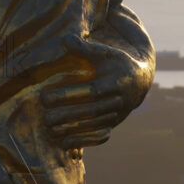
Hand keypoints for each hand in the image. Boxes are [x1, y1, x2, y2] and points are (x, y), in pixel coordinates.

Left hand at [42, 34, 143, 149]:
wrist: (139, 81)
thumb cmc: (115, 62)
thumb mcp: (104, 52)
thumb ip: (85, 48)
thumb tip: (65, 39)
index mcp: (116, 81)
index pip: (90, 91)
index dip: (67, 95)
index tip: (45, 97)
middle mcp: (119, 101)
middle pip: (91, 111)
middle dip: (66, 115)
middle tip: (44, 117)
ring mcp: (118, 115)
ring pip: (94, 126)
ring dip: (71, 130)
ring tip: (49, 130)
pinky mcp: (114, 125)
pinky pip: (99, 136)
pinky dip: (82, 142)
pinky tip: (64, 144)